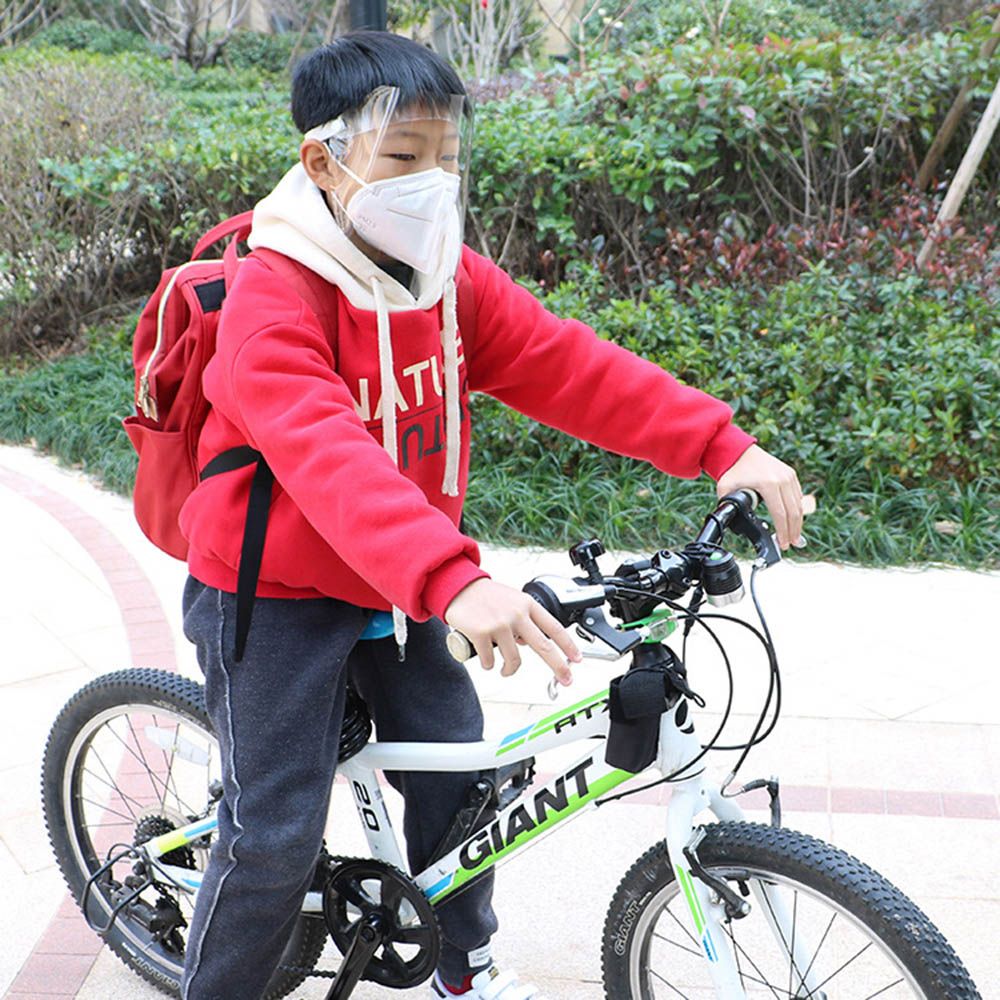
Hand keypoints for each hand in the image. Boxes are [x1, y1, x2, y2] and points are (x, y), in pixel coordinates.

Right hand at [444, 578, 580, 685]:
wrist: (458, 586)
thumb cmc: (485, 596)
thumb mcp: (512, 600)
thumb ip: (524, 619)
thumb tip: (529, 643)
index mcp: (527, 605)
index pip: (554, 627)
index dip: (568, 645)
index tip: (577, 659)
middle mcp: (516, 614)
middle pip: (544, 647)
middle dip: (559, 666)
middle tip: (566, 679)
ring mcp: (499, 624)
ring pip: (514, 660)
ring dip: (509, 670)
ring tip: (504, 670)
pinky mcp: (481, 633)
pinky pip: (490, 660)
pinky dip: (489, 664)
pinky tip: (486, 659)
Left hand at [716, 444, 804, 549]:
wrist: (740, 451)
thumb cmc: (732, 471)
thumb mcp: (725, 489)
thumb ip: (726, 506)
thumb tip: (727, 521)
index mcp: (768, 484)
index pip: (780, 513)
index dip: (782, 531)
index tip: (782, 543)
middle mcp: (782, 479)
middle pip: (793, 512)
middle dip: (793, 531)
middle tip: (791, 544)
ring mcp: (788, 476)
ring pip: (798, 505)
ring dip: (797, 523)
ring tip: (794, 537)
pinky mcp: (791, 474)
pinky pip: (798, 496)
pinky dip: (797, 510)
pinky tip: (794, 521)